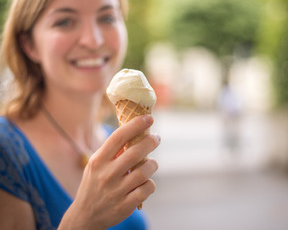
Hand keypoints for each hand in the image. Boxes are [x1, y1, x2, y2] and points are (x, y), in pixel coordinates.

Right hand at [59, 115, 159, 229]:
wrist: (85, 216)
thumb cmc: (94, 184)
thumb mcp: (96, 165)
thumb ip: (112, 151)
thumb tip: (134, 131)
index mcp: (98, 161)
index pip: (119, 137)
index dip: (136, 125)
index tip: (148, 118)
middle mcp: (107, 174)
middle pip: (136, 152)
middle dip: (151, 141)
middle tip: (156, 138)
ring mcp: (117, 191)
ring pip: (146, 170)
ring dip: (152, 164)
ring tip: (151, 164)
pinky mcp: (126, 205)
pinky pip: (148, 188)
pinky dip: (150, 184)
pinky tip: (145, 183)